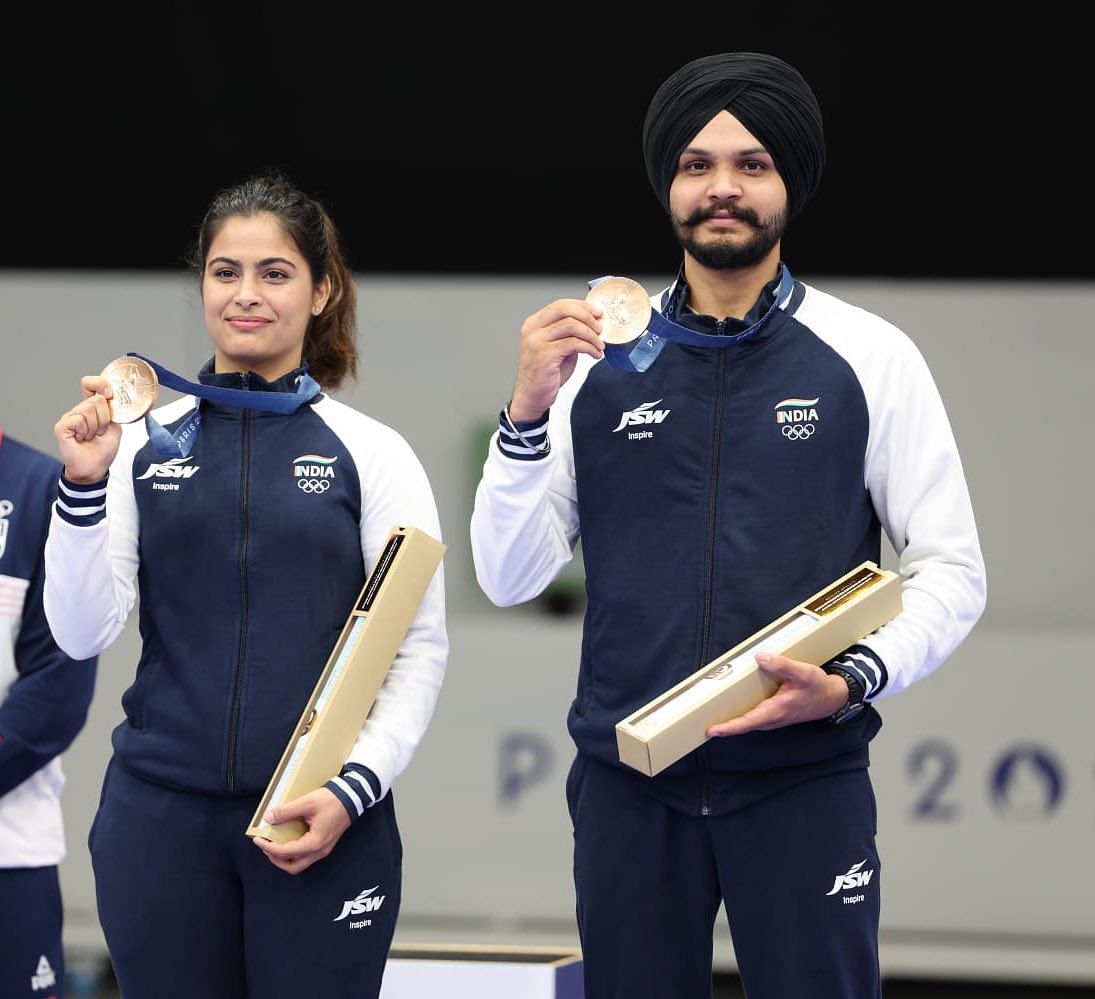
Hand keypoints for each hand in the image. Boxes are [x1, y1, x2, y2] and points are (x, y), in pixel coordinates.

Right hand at [54, 375, 121, 482]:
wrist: (95, 467)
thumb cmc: (103, 448)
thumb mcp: (114, 426)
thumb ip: (112, 410)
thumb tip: (108, 395)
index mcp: (92, 408)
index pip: (90, 384)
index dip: (100, 384)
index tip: (110, 394)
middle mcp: (78, 410)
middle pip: (96, 400)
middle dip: (104, 419)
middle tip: (99, 432)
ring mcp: (69, 417)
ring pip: (88, 409)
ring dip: (96, 427)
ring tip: (91, 437)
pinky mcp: (62, 426)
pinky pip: (79, 420)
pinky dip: (85, 431)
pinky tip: (81, 439)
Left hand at [252, 787, 351, 874]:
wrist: (353, 797)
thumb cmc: (332, 800)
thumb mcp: (307, 802)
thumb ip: (287, 811)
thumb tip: (268, 818)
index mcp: (314, 843)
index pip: (285, 853)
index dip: (268, 847)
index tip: (257, 839)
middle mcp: (319, 851)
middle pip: (293, 867)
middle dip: (276, 859)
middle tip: (265, 846)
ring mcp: (323, 849)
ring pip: (300, 864)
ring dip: (285, 858)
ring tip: (275, 845)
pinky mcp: (325, 845)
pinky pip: (306, 856)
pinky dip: (293, 853)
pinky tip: (289, 840)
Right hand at [507, 299, 604, 421]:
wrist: (532, 396)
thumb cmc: (545, 373)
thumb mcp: (558, 347)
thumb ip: (569, 333)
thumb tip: (593, 322)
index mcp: (534, 324)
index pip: (560, 305)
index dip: (582, 306)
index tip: (598, 313)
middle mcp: (532, 330)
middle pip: (565, 310)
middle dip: (587, 317)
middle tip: (600, 328)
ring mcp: (536, 342)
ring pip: (571, 325)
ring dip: (591, 335)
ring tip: (599, 346)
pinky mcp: (544, 355)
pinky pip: (573, 344)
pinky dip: (589, 347)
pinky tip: (595, 354)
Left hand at [706, 652, 849, 736]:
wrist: (831, 698)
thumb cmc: (817, 686)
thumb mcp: (803, 672)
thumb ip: (782, 665)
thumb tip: (760, 657)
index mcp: (775, 711)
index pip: (748, 723)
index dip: (729, 728)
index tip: (712, 731)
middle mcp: (770, 718)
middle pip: (742, 725)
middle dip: (722, 725)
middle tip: (698, 721)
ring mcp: (770, 718)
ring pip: (746, 721)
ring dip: (729, 720)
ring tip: (707, 713)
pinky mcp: (771, 713)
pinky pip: (751, 716)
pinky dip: (739, 714)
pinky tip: (728, 703)